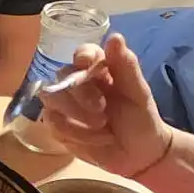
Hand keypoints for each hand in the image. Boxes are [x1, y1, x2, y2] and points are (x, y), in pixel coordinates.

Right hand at [36, 33, 174, 178]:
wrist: (140, 155)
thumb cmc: (141, 119)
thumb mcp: (138, 93)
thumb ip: (126, 66)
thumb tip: (115, 37)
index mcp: (99, 69)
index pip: (82, 53)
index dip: (82, 57)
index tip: (86, 64)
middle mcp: (79, 82)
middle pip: (63, 76)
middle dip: (81, 95)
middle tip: (102, 112)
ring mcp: (66, 104)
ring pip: (52, 99)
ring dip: (76, 116)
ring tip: (101, 128)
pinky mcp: (58, 125)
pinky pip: (53, 123)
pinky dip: (74, 133)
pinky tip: (94, 139)